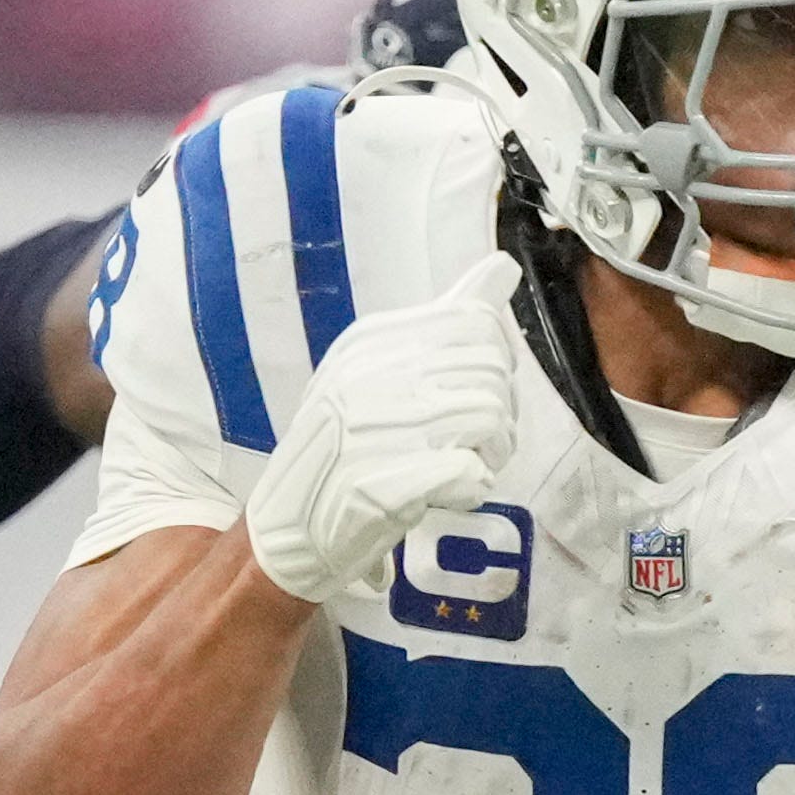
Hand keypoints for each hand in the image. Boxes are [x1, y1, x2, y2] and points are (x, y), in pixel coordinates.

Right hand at [242, 250, 520, 604]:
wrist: (290, 528)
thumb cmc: (349, 449)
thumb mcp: (385, 371)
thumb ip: (447, 322)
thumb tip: (503, 266)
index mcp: (370, 342)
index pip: (475, 323)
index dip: (498, 364)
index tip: (477, 395)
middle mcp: (368, 375)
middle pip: (490, 371)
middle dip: (501, 413)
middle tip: (474, 444)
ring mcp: (372, 430)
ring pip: (489, 417)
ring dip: (493, 453)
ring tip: (464, 467)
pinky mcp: (382, 485)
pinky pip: (469, 471)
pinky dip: (471, 487)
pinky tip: (446, 493)